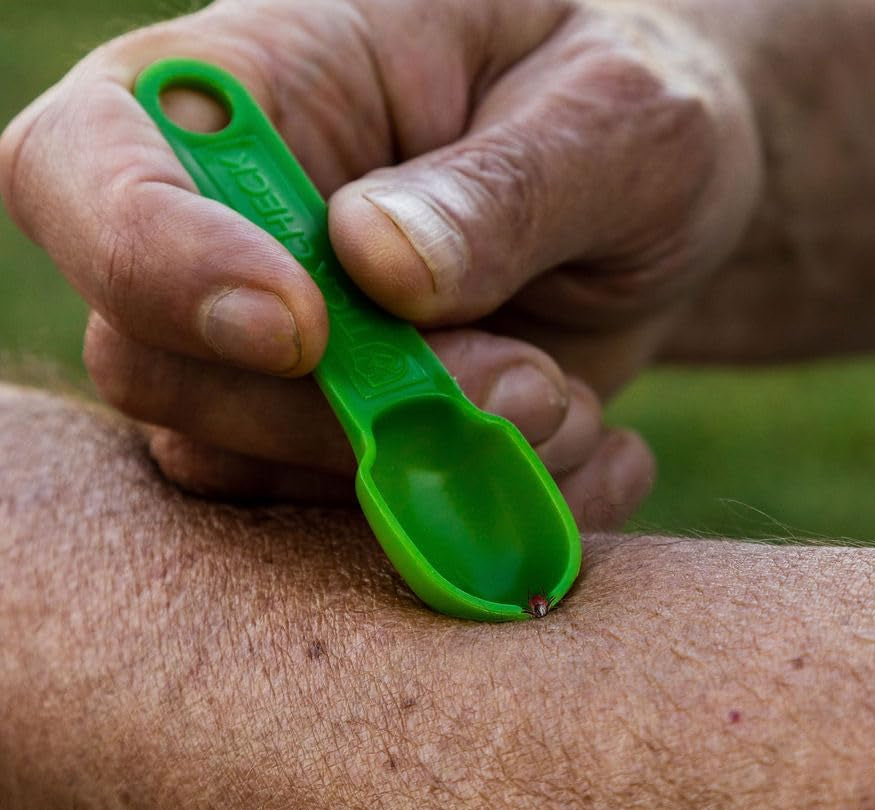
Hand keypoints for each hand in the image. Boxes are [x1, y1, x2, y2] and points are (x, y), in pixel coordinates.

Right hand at [0, 0, 761, 527]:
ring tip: (568, 407)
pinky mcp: (341, 445)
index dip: (151, 264)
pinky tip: (589, 458)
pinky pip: (351, 524)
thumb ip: (500, 189)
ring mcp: (281, 361)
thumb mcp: (613, 115)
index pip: (86, 167)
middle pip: (155, 367)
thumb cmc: (624, 114)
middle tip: (527, 386)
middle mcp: (236, 238)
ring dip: (420, 475)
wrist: (659, 207)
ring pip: (247, 468)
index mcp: (264, 92)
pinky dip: (474, 520)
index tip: (302, 329)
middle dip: (342, 415)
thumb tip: (377, 266)